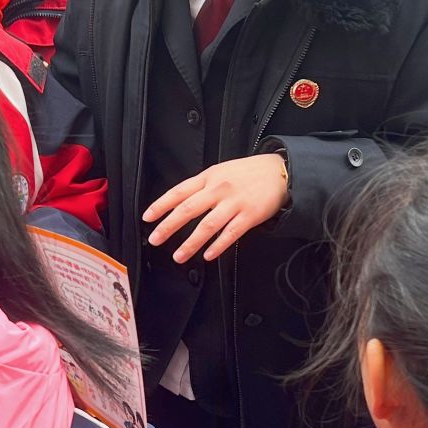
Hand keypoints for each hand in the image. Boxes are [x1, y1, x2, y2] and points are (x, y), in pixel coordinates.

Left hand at [143, 153, 288, 263]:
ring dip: (190, 243)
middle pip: (188, 209)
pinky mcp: (250, 216)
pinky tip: (207, 256)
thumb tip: (180, 202)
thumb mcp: (221, 171)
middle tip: (155, 239)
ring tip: (178, 256)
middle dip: (168, 227)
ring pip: (207, 226)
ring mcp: (234, 203)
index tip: (147, 217)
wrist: (279, 171)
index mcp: (209, 177)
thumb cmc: (249, 173)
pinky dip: (217, 246)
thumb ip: (202, 186)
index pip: (179, 192)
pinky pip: (230, 234)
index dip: (161, 205)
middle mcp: (219, 189)